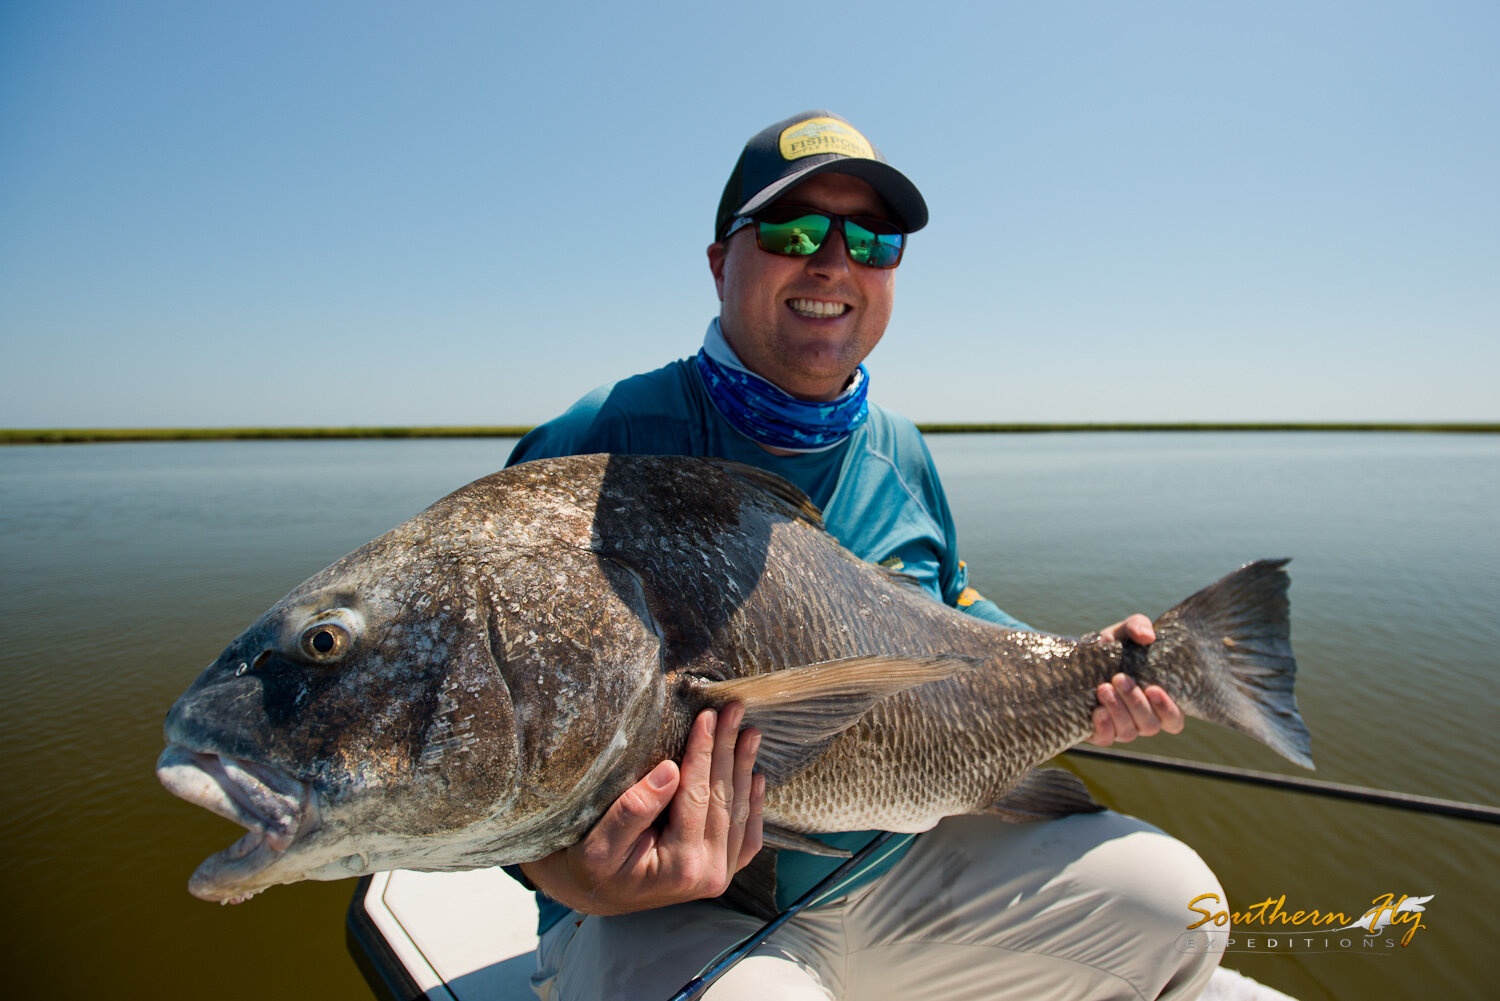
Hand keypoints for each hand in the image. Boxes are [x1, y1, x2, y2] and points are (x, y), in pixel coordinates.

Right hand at [518, 704, 763, 915]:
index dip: (703, 752)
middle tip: (734, 710)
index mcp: (681, 867)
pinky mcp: (723, 872)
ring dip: (744, 768)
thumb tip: (670, 770)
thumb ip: (633, 810)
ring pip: (739, 812)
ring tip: (750, 732)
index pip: (696, 795)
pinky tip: (755, 775)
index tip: (707, 716)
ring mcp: (720, 875)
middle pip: (722, 798)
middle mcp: (708, 874)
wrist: (600, 896)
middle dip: (728, 750)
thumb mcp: (599, 842)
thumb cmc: (593, 868)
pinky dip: (753, 803)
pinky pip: (747, 835)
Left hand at [1087, 615, 1185, 745]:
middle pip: (1150, 725)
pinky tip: (1096, 711)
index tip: (1153, 689)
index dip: (1168, 710)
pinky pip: (1106, 739)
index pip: (1174, 720)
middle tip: (1118, 678)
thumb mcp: (1122, 632)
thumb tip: (1147, 636)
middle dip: (1135, 702)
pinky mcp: (1097, 732)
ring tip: (1103, 688)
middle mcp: (1141, 718)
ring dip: (1118, 711)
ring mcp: (1120, 728)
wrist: (1073, 661)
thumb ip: (1137, 626)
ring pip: (1129, 732)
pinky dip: (1104, 726)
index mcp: (1155, 700)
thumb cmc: (1108, 649)